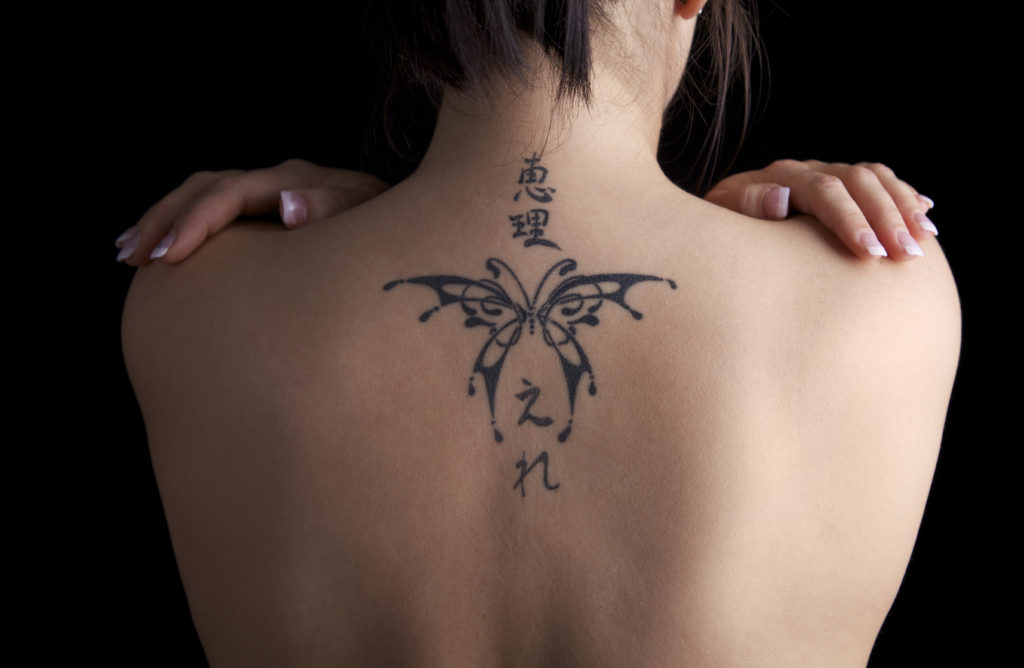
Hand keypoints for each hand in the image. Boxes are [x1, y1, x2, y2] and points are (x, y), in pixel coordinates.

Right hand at [115, 159, 388, 264]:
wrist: (410, 225)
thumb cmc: (390, 229)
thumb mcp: (371, 221)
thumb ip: (333, 209)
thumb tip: (286, 205)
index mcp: (296, 181)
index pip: (231, 193)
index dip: (198, 221)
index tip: (170, 255)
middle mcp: (278, 180)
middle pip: (205, 187)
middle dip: (164, 220)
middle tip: (131, 257)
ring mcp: (271, 191)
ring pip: (201, 192)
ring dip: (163, 219)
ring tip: (127, 251)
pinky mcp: (269, 208)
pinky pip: (214, 208)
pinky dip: (182, 223)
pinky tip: (160, 246)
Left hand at [704, 160, 937, 259]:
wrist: (715, 228)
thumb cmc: (719, 233)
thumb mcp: (720, 221)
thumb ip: (744, 207)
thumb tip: (781, 198)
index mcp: (779, 177)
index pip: (824, 191)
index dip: (850, 220)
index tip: (870, 254)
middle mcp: (807, 171)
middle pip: (858, 181)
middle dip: (886, 217)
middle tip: (909, 254)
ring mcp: (827, 175)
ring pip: (875, 178)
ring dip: (903, 206)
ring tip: (924, 240)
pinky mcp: (840, 187)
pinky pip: (880, 182)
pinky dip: (904, 196)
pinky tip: (925, 213)